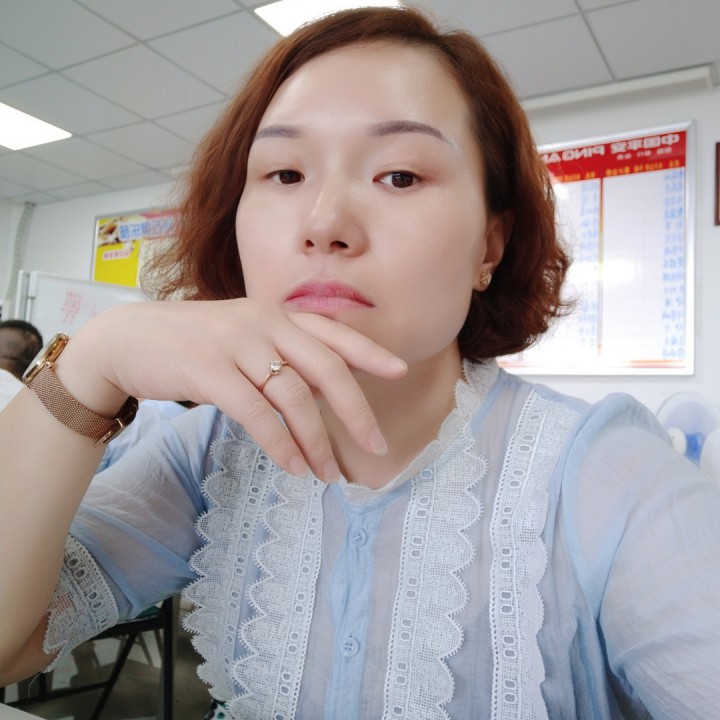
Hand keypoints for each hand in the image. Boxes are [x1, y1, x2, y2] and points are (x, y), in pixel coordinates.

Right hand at [69, 299, 406, 479]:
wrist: (130, 340)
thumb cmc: (194, 343)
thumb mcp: (242, 336)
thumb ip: (281, 354)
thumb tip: (321, 392)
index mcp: (276, 315)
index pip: (333, 332)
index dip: (369, 352)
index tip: (401, 370)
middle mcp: (264, 324)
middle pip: (327, 368)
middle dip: (357, 411)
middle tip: (377, 446)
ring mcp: (237, 345)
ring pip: (294, 397)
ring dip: (317, 441)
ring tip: (328, 473)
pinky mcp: (210, 371)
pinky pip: (257, 414)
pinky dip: (281, 444)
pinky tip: (293, 467)